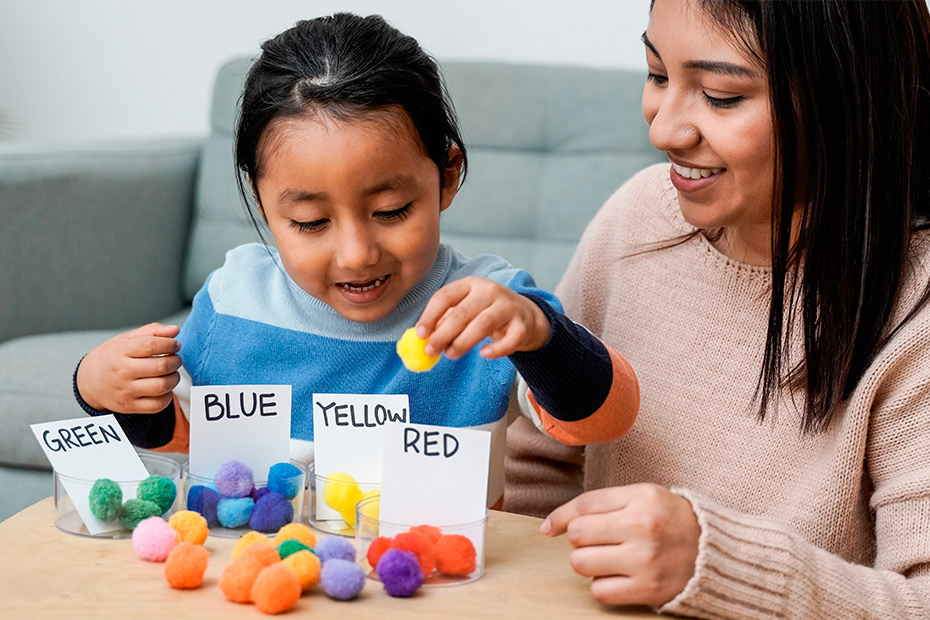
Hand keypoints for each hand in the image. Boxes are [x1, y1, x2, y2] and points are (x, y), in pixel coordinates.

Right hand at [76, 322, 182, 413]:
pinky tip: (164, 388)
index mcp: (120, 351)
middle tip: (175, 359)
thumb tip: (174, 330)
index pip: (151, 345)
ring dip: (174, 378)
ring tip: (171, 373)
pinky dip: (167, 396)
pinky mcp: (129, 406)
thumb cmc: (113, 357)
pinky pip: (157, 405)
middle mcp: (121, 372)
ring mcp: (125, 391)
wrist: (90, 382)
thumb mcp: (127, 339)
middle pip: (161, 366)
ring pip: (162, 386)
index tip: (175, 345)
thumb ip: (152, 331)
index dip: (170, 344)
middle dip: (176, 361)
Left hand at [416, 276, 549, 359]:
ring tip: (451, 355)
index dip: (430, 315)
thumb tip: (424, 338)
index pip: (445, 296)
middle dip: (443, 333)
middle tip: (431, 351)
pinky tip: (484, 354)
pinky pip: (510, 339)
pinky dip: (497, 349)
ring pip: (483, 323)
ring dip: (464, 341)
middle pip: (462, 312)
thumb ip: (446, 321)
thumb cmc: (487, 313)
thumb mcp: (467, 309)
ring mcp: (508, 306)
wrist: (526, 315)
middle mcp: (489, 291)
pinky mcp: (523, 324)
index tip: (420, 334)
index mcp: (470, 284)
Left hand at [542, 484, 699, 606]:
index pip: (584, 504)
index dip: (560, 517)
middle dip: (581, 539)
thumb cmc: (670, 521)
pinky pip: (599, 591)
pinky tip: (619, 576)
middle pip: (578, 535)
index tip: (550, 528)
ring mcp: (645, 560)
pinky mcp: (647, 589)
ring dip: (588, 562)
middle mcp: (642, 527)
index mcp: (641, 498)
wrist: (713, 552)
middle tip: (600, 541)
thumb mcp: (643, 496)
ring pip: (582, 563)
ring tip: (609, 558)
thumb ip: (601, 503)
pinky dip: (602, 585)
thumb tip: (551, 526)